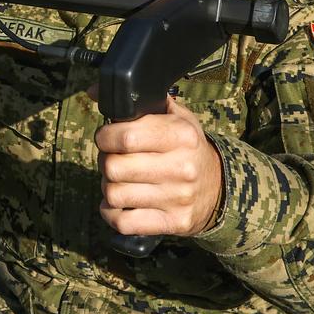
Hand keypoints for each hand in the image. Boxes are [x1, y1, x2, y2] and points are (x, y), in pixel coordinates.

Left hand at [94, 96, 223, 238]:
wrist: (218, 187)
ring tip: (120, 180)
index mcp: (181, 135)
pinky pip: (124, 222)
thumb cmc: (187, 147)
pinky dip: (112, 213)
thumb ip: (138, 101)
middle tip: (113, 159)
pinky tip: (120, 203)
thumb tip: (95, 91)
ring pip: (114, 195)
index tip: (106, 137)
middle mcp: (182, 167)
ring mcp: (178, 198)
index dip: (105, 136)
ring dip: (109, 187)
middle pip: (114, 167)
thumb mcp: (174, 116)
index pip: (125, 136)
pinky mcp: (174, 222)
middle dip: (104, 161)